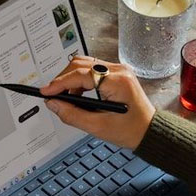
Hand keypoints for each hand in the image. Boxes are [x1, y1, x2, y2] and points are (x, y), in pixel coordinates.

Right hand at [40, 56, 154, 149]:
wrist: (149, 131)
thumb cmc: (131, 130)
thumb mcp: (98, 127)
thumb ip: (72, 115)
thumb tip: (53, 104)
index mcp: (118, 81)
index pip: (81, 75)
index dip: (60, 83)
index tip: (46, 92)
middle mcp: (119, 71)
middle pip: (80, 64)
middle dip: (63, 79)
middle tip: (53, 96)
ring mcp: (119, 70)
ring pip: (85, 65)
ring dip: (71, 79)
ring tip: (66, 98)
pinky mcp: (117, 74)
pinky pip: (93, 70)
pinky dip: (81, 81)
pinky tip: (78, 95)